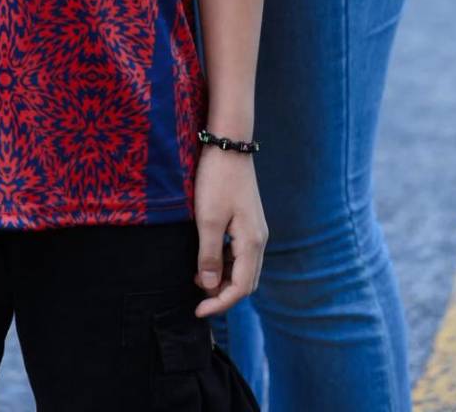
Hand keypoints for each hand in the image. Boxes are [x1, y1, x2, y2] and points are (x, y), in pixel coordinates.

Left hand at [193, 146, 267, 317]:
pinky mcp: (248, 221)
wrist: (228, 144)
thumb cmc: (216, 180)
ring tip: (196, 279)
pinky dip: (224, 263)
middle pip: (245, 282)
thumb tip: (208, 287)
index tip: (197, 311)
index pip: (240, 288)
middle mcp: (259, 240)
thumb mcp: (207, 219)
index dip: (219, 304)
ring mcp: (255, 230)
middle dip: (222, 295)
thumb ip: (208, 255)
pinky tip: (205, 259)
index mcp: (252, 243)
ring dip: (222, 279)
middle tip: (197, 300)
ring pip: (242, 269)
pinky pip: (239, 254)